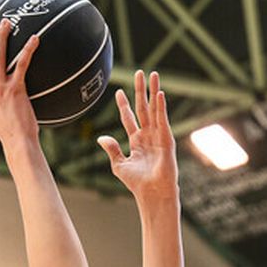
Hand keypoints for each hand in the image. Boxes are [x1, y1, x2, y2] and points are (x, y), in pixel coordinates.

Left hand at [97, 70, 176, 204]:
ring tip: (153, 75)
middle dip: (140, 90)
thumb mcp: (119, 165)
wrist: (151, 193)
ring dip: (153, 91)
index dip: (124, 104)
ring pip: (154, 109)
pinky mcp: (166, 139)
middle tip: (139, 73)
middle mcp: (148, 135)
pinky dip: (161, 107)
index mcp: (136, 141)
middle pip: (143, 107)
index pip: (129, 118)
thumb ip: (111, 149)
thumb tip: (100, 137)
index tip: (118, 91)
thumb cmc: (137, 183)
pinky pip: (163, 119)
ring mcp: (158, 135)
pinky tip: (159, 94)